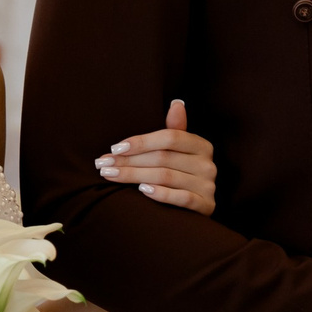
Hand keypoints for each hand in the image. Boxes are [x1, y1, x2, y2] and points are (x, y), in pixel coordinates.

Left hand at [98, 100, 217, 215]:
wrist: (196, 209)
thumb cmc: (180, 174)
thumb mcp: (178, 151)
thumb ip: (175, 129)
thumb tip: (177, 103)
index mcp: (202, 146)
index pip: (170, 138)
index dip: (141, 141)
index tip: (114, 148)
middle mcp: (208, 164)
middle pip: (163, 158)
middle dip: (129, 161)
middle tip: (103, 164)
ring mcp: (208, 186)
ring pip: (166, 177)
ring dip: (134, 176)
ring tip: (111, 175)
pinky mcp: (206, 206)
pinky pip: (182, 198)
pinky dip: (161, 194)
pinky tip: (141, 190)